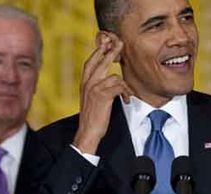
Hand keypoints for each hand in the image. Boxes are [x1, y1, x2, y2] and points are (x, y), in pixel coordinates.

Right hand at [73, 33, 132, 153]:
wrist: (87, 132)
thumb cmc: (92, 117)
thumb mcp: (90, 98)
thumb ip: (96, 87)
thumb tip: (108, 79)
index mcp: (84, 83)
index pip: (90, 62)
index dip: (98, 51)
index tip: (106, 43)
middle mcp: (88, 83)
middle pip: (101, 61)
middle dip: (112, 51)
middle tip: (120, 44)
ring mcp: (94, 88)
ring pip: (115, 76)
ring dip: (125, 86)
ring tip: (126, 95)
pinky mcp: (103, 95)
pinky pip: (119, 87)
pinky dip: (126, 93)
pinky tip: (126, 100)